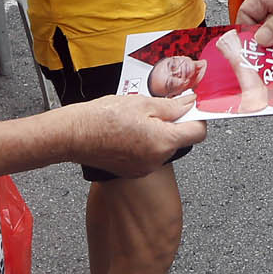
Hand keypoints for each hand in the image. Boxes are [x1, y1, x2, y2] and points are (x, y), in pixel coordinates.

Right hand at [59, 93, 206, 175]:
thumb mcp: (143, 102)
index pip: (198, 132)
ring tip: (137, 119)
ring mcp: (144, 168)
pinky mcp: (132, 171)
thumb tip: (190, 103)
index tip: (189, 106)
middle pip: (180, 140)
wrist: (74, 135)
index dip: (196, 116)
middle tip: (158, 107)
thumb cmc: (103, 118)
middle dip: (174, 123)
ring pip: (163, 147)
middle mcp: (157, 160)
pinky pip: (149, 155)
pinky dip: (145, 143)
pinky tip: (129, 132)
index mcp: (163, 142)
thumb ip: (172, 105)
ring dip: (158, 133)